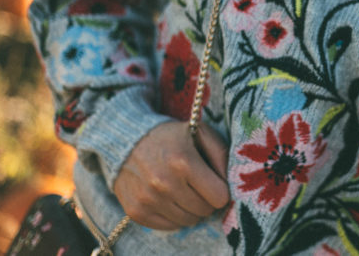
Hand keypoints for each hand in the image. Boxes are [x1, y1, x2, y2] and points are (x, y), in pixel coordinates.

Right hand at [113, 121, 229, 229]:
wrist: (127, 140)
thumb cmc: (171, 137)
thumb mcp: (200, 133)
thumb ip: (221, 154)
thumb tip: (231, 181)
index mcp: (183, 162)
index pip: (219, 197)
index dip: (221, 190)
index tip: (214, 181)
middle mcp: (164, 183)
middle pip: (205, 210)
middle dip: (207, 199)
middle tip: (199, 184)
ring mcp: (148, 199)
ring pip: (189, 221)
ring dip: (192, 208)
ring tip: (184, 190)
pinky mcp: (136, 211)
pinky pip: (170, 226)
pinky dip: (175, 215)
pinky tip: (170, 198)